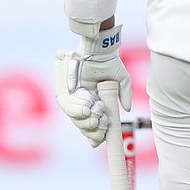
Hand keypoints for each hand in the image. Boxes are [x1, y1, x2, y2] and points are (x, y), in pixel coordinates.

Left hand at [54, 25, 131, 145]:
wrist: (100, 49)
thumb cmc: (110, 62)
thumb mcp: (122, 81)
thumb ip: (124, 95)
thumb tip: (127, 110)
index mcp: (95, 100)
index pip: (91, 121)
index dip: (94, 133)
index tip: (101, 140)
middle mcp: (82, 100)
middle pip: (81, 123)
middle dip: (90, 131)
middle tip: (101, 130)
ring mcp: (72, 95)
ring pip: (73, 117)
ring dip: (83, 122)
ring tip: (96, 117)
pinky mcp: (63, 88)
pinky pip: (65, 104)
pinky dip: (75, 109)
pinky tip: (88, 107)